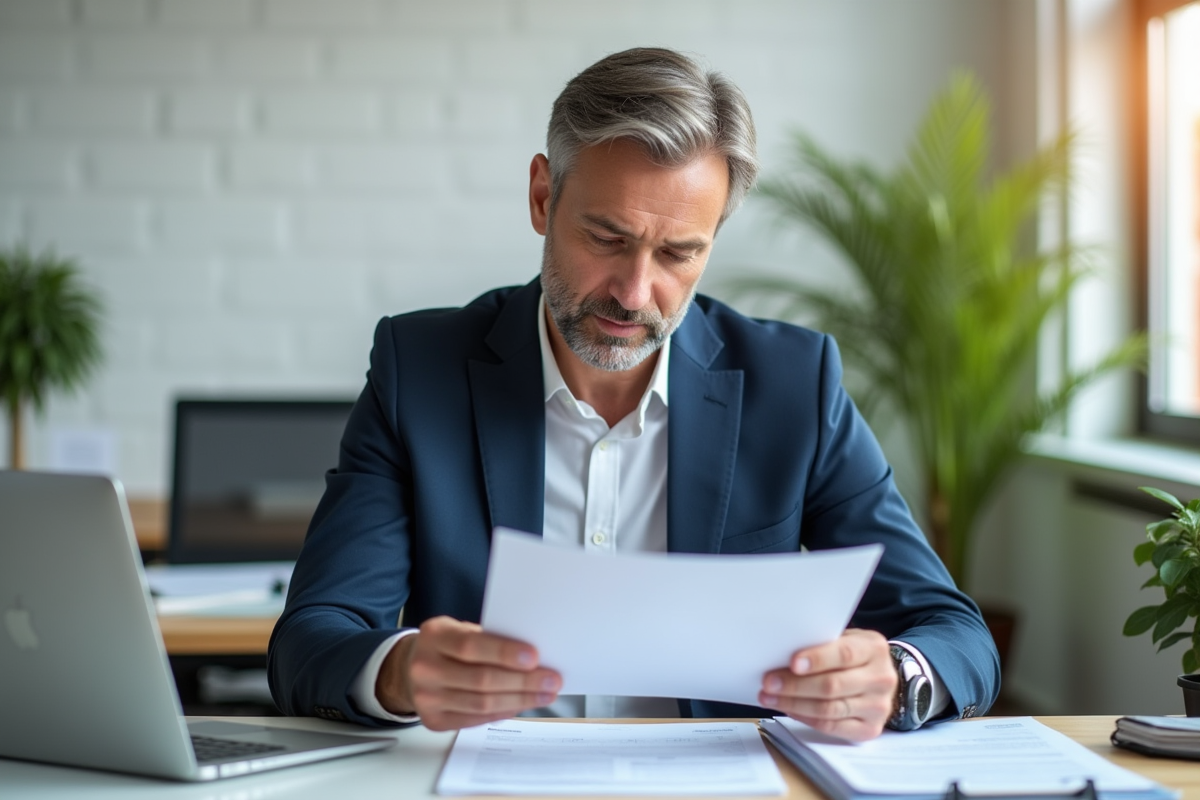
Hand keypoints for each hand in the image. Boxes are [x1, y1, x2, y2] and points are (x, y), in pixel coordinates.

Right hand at [376, 616, 562, 730]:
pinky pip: (476, 719)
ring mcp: (427, 697)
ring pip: (482, 704)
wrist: (409, 669)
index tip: (535, 657)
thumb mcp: (460, 630)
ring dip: (519, 700)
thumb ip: (489, 640)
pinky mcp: (433, 720)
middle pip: (481, 679)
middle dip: (522, 681)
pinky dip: (503, 712)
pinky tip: (520, 704)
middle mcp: (425, 667)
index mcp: (434, 636)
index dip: (504, 653)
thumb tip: (533, 659)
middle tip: (551, 680)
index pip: (471, 646)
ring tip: (544, 694)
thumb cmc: (446, 646)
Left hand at [759, 628, 896, 740]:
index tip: (792, 663)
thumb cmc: (855, 655)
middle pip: (833, 685)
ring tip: (770, 697)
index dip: (817, 659)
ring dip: (794, 704)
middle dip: (795, 685)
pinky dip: (805, 717)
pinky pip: (830, 726)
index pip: (844, 654)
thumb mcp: (846, 639)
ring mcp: (877, 707)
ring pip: (828, 709)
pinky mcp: (869, 729)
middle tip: (769, 682)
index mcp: (874, 649)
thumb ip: (822, 643)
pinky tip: (788, 708)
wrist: (881, 677)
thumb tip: (783, 653)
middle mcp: (880, 679)